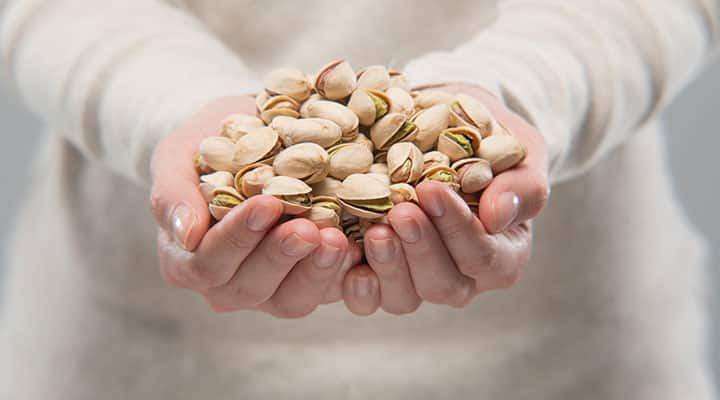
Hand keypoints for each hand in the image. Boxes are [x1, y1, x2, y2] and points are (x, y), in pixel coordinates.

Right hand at [150, 96, 358, 317]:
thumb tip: (184, 235)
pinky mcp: (310, 280)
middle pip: (251, 288)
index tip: (266, 203)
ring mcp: (272, 287)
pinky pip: (328, 290)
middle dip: (280, 257)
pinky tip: (362, 245)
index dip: (237, 238)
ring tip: (338, 239)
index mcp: (189, 260)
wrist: (248, 134)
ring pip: (292, 299)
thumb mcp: (177, 154)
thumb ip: (171, 193)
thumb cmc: (205, 143)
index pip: (208, 263)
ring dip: (316, 272)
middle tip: (308, 227)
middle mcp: (229, 283)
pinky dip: (344, 272)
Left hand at [342, 84, 549, 314]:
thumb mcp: (519, 149)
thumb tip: (499, 214)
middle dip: (420, 249)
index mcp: (502, 255)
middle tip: (399, 211)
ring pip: (403, 298)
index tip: (432, 190)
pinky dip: (350, 279)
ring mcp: (417, 282)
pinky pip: (365, 297)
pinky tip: (339, 249)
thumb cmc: (488, 138)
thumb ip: (521, 185)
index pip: (483, 257)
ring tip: (373, 229)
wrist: (443, 127)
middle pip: (442, 286)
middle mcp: (461, 278)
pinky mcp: (378, 277)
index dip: (457, 229)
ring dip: (386, 266)